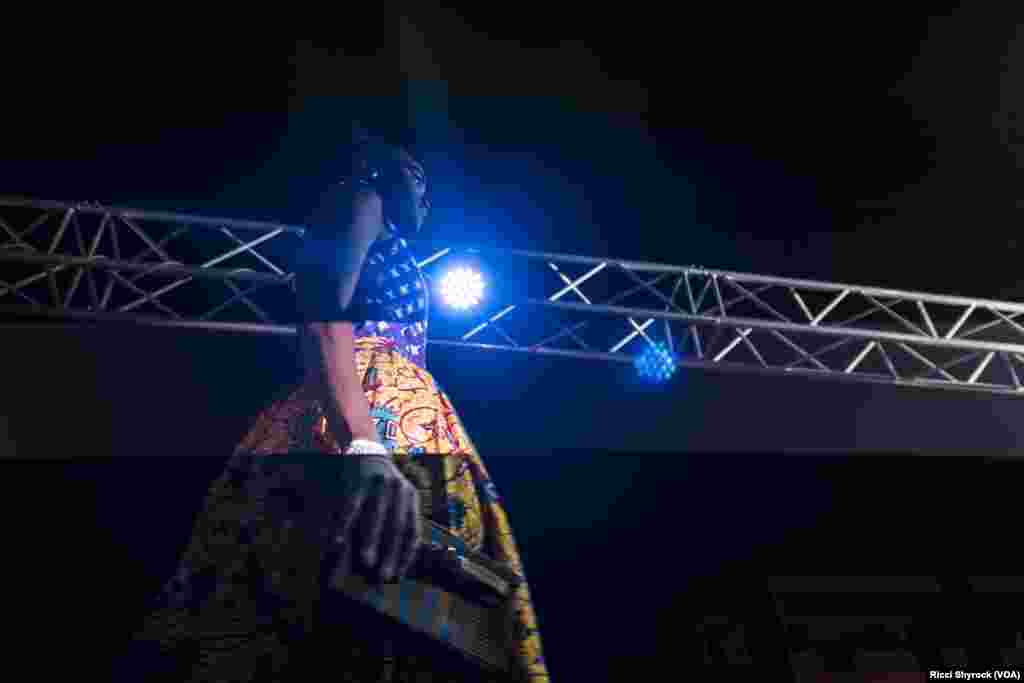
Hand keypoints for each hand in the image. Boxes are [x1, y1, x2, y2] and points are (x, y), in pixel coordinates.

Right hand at [332, 454, 420, 583]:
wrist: (366, 449)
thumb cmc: (381, 484)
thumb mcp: (397, 496)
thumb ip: (397, 520)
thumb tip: (391, 559)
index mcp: (411, 496)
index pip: (412, 530)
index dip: (406, 555)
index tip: (398, 576)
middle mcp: (398, 489)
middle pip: (396, 526)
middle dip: (391, 553)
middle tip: (384, 577)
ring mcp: (378, 483)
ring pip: (375, 517)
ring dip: (371, 541)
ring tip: (366, 563)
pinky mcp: (357, 480)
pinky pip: (350, 507)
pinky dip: (344, 525)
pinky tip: (337, 542)